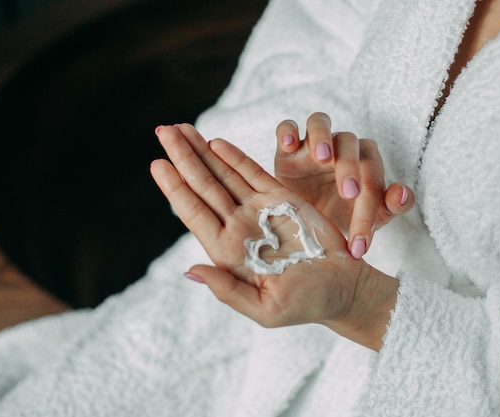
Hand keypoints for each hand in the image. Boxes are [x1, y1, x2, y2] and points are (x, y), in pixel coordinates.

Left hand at [150, 124, 397, 349]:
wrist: (343, 289)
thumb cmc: (305, 305)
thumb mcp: (265, 309)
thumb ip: (228, 290)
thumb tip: (190, 270)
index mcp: (228, 252)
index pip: (194, 213)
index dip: (174, 188)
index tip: (156, 163)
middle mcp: (237, 226)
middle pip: (203, 185)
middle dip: (182, 157)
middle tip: (162, 130)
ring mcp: (258, 210)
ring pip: (223, 174)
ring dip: (202, 150)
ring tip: (180, 129)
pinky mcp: (281, 199)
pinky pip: (253, 173)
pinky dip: (235, 157)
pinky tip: (215, 142)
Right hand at [275, 113, 414, 258]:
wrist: (305, 219)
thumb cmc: (341, 214)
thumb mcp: (369, 218)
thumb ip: (392, 206)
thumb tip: (403, 193)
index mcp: (366, 159)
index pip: (371, 175)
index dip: (368, 207)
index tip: (360, 241)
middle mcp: (341, 145)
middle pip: (349, 143)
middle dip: (350, 167)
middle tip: (348, 194)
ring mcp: (312, 143)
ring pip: (320, 123)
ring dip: (322, 137)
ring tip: (322, 157)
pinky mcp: (287, 148)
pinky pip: (287, 127)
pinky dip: (288, 131)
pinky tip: (289, 144)